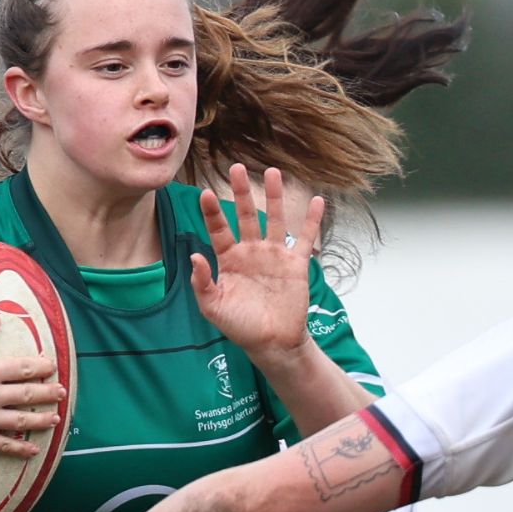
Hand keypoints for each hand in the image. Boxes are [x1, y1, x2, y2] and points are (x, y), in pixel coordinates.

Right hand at [0, 317, 64, 456]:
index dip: (42, 366)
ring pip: (23, 420)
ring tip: (56, 418)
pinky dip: (22, 448)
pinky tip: (35, 449)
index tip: (52, 366)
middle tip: (62, 392)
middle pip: (29, 394)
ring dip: (43, 419)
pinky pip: (5, 445)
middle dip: (49, 393)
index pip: (23, 368)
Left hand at [190, 164, 325, 360]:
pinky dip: (311, 220)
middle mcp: (251, 251)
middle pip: (246, 215)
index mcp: (229, 259)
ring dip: (274, 196)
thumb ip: (202, 282)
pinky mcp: (296, 264)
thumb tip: (195, 255)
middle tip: (237, 167)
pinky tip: (317, 200)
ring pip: (275, 219)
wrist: (272, 343)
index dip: (213, 212)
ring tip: (273, 172)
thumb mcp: (213, 307)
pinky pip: (305, 238)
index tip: (206, 193)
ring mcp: (274, 255)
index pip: (219, 229)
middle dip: (242, 192)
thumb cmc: (240, 326)